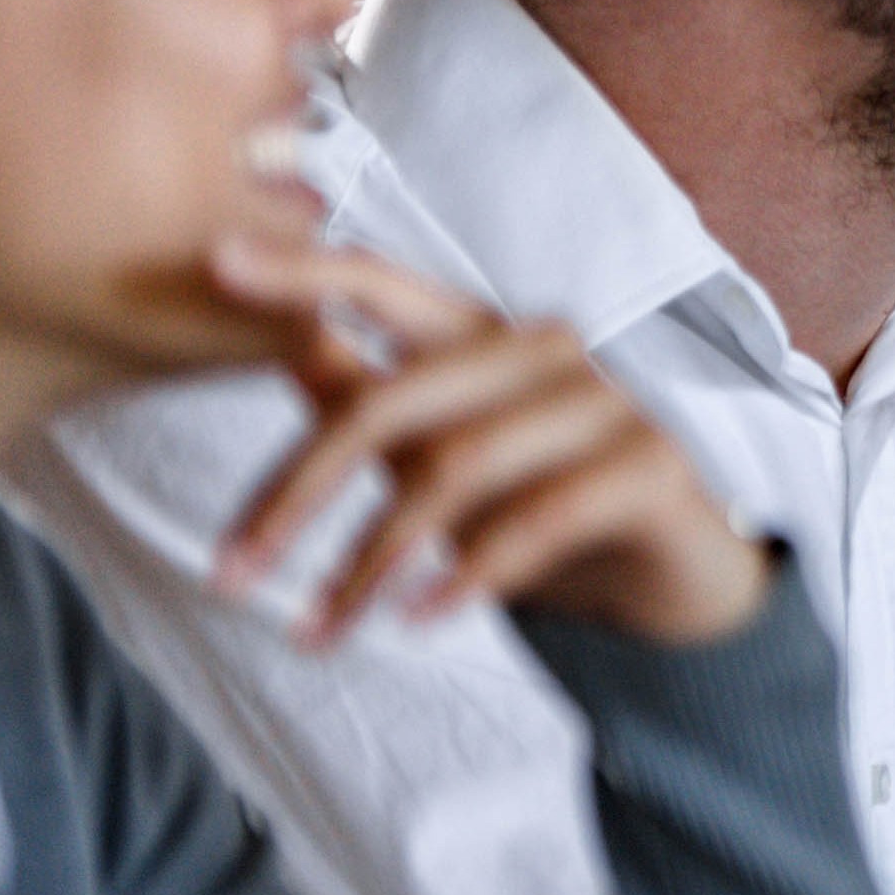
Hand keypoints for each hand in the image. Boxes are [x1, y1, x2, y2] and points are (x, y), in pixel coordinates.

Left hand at [205, 239, 768, 650]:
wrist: (678, 579)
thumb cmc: (547, 510)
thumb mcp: (446, 460)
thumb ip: (377, 403)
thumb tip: (287, 344)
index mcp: (491, 335)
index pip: (389, 285)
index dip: (306, 272)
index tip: (216, 264)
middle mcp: (549, 350)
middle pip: (393, 402)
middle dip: (298, 491)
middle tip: (229, 572)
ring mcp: (607, 400)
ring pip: (455, 468)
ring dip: (369, 562)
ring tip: (317, 630)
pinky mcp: (651, 464)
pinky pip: (536, 519)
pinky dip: (467, 575)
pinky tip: (419, 619)